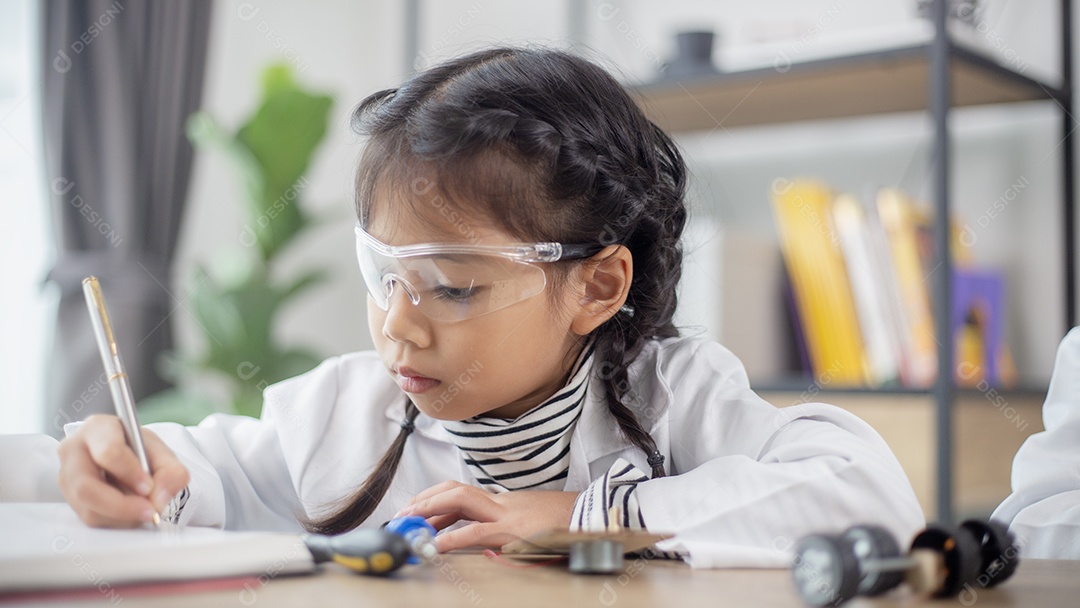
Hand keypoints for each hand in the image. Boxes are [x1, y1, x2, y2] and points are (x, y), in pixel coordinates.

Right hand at [57, 414, 189, 527]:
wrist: (126, 459)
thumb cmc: (139, 451)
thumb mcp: (163, 454)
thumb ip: (171, 473)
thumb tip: (158, 499)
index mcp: (98, 428)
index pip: (108, 452)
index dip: (130, 473)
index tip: (148, 487)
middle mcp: (74, 451)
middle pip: (86, 486)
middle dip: (121, 505)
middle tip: (149, 511)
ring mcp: (66, 477)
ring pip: (88, 508)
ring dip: (122, 517)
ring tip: (144, 510)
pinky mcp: (70, 499)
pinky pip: (90, 518)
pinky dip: (116, 521)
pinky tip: (130, 512)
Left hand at [395, 481, 578, 552]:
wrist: (592, 517)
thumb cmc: (566, 522)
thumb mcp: (533, 519)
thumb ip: (508, 523)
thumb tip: (488, 538)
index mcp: (504, 501)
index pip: (463, 493)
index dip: (436, 500)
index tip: (418, 511)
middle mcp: (502, 502)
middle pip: (455, 490)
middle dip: (426, 499)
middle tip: (404, 513)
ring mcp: (506, 513)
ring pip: (460, 500)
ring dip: (431, 509)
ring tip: (411, 520)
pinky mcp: (512, 530)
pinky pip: (476, 532)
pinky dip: (453, 538)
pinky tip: (437, 545)